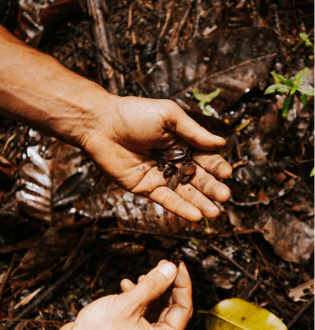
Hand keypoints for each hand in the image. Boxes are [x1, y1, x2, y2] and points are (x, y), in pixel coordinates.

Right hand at [58, 260, 191, 329]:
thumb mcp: (128, 304)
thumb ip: (153, 285)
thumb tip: (170, 270)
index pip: (184, 309)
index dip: (182, 284)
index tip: (177, 265)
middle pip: (171, 310)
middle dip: (164, 287)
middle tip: (161, 266)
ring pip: (155, 313)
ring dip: (149, 293)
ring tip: (139, 278)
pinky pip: (141, 318)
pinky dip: (137, 302)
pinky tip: (126, 288)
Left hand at [81, 95, 231, 221]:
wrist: (101, 124)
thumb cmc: (134, 114)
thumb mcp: (169, 116)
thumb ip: (194, 132)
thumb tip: (221, 143)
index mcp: (183, 142)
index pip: (206, 158)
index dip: (217, 167)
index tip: (227, 174)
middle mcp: (174, 161)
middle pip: (198, 178)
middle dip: (212, 188)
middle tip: (225, 196)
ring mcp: (160, 176)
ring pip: (184, 193)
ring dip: (201, 203)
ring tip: (215, 213)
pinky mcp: (145, 188)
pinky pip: (166, 200)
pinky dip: (180, 208)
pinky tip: (195, 216)